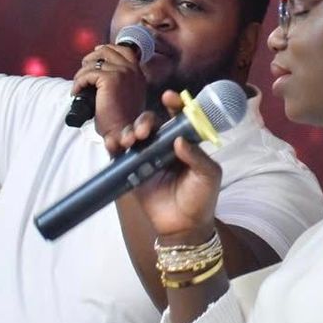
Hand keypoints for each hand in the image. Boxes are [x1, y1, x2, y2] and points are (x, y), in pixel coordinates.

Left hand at [73, 40, 151, 138]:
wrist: (123, 132)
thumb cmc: (121, 118)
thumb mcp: (126, 94)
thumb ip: (120, 80)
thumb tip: (103, 65)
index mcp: (137, 73)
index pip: (123, 50)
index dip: (107, 50)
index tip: (95, 56)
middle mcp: (132, 70)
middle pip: (108, 50)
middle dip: (92, 58)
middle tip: (83, 70)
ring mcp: (122, 73)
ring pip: (94, 63)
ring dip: (82, 73)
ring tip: (79, 85)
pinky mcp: (110, 79)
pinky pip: (86, 74)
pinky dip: (78, 83)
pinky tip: (77, 93)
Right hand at [107, 95, 222, 242]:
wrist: (184, 226)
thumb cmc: (201, 198)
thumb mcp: (208, 175)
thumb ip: (197, 157)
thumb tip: (179, 140)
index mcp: (185, 142)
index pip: (179, 117)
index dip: (174, 104)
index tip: (168, 97)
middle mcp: (165, 146)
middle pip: (151, 123)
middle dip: (145, 120)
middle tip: (145, 132)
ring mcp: (147, 157)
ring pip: (134, 134)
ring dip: (128, 131)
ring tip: (130, 140)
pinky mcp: (132, 171)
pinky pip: (120, 154)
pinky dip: (114, 145)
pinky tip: (114, 145)